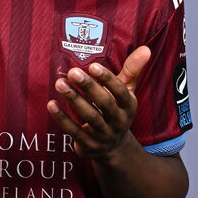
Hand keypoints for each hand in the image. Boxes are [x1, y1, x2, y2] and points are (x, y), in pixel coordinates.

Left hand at [47, 46, 150, 161]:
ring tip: (60, 83)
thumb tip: (145, 48)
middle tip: (72, 71)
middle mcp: (118, 121)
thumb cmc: (117, 110)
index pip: (120, 92)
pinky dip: (62, 118)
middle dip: (89, 87)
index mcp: (129, 106)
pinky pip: (74, 131)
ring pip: (89, 117)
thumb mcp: (127, 92)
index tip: (93, 65)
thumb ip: (132, 70)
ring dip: (74, 99)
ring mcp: (104, 135)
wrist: (114, 148)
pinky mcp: (89, 145)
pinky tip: (51, 104)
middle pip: (104, 103)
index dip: (108, 79)